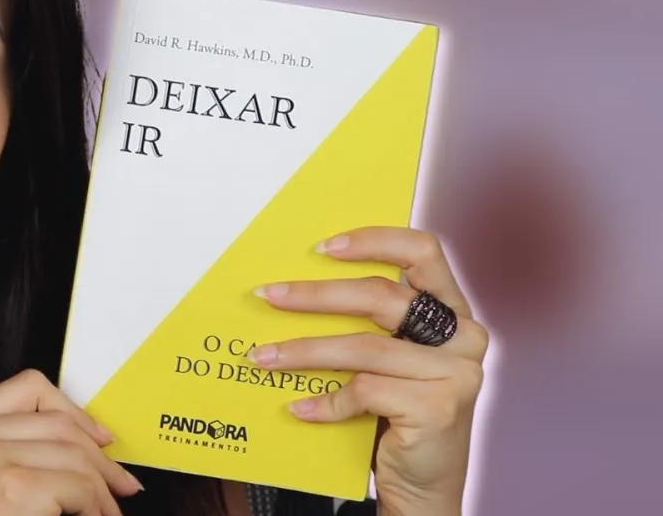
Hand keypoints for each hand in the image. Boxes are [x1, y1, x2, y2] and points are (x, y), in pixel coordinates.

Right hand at [0, 369, 143, 515]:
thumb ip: (11, 450)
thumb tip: (93, 439)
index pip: (28, 388)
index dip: (74, 412)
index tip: (100, 441)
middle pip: (58, 422)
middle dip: (99, 458)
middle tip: (120, 488)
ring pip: (76, 453)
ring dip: (102, 490)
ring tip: (103, 515)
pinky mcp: (12, 487)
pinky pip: (80, 486)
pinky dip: (97, 509)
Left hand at [248, 226, 487, 515]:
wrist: (423, 485)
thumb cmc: (398, 413)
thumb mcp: (389, 360)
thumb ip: (368, 325)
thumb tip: (294, 290)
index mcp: (452, 310)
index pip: (423, 251)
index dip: (374, 241)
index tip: (322, 249)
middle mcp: (463, 336)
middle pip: (381, 296)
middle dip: (316, 295)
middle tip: (270, 296)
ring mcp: (456, 373)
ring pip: (364, 348)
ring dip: (304, 351)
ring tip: (264, 357)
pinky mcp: (438, 408)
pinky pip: (365, 391)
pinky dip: (325, 401)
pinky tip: (300, 408)